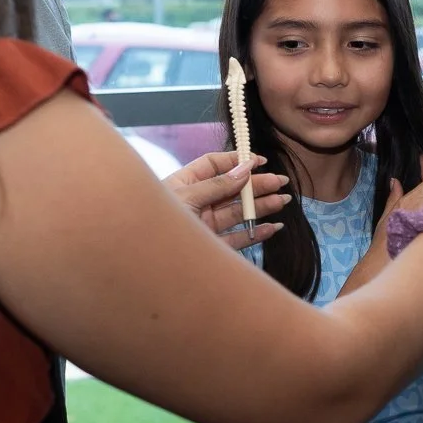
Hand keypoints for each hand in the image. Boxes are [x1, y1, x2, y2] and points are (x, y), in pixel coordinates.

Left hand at [165, 151, 290, 248]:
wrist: (140, 261)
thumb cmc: (153, 222)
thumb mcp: (185, 197)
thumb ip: (216, 186)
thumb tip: (244, 169)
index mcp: (184, 184)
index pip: (213, 165)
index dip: (236, 161)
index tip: (259, 161)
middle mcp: (196, 203)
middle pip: (231, 189)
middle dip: (256, 184)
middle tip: (280, 182)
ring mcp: (205, 226)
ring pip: (238, 213)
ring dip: (261, 206)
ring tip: (283, 201)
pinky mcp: (212, 248)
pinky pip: (238, 239)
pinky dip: (257, 233)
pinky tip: (273, 227)